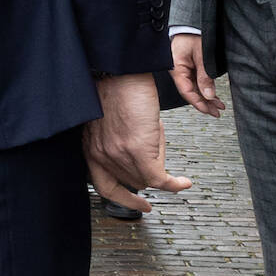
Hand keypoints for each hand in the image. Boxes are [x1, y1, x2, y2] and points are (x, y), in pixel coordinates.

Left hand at [81, 73, 192, 213]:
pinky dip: (174, 183)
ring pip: (147, 177)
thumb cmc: (116, 87)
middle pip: (132, 181)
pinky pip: (159, 179)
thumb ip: (122, 142)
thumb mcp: (112, 122)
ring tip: (160, 141)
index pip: (104, 186)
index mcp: (90, 148)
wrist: (119, 70)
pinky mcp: (138, 151)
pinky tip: (184, 182)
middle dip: (146, 170)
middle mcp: (100, 155)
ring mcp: (118, 155)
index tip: (139, 204)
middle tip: (157, 159)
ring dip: (159, 164)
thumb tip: (146, 158)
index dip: (124, 198)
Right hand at [169, 33, 222, 117]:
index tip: (209, 110)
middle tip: (217, 112)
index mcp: (176, 68)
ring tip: (219, 105)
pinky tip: (213, 95)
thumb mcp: (202, 55)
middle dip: (204, 103)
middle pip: (191, 92)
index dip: (198, 103)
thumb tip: (209, 95)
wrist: (191, 22)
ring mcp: (184, 69)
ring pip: (195, 88)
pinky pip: (196, 81)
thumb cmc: (192, 33)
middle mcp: (178, 71)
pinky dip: (205, 88)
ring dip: (206, 97)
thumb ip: (205, 76)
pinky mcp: (189, 66)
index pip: (186, 91)